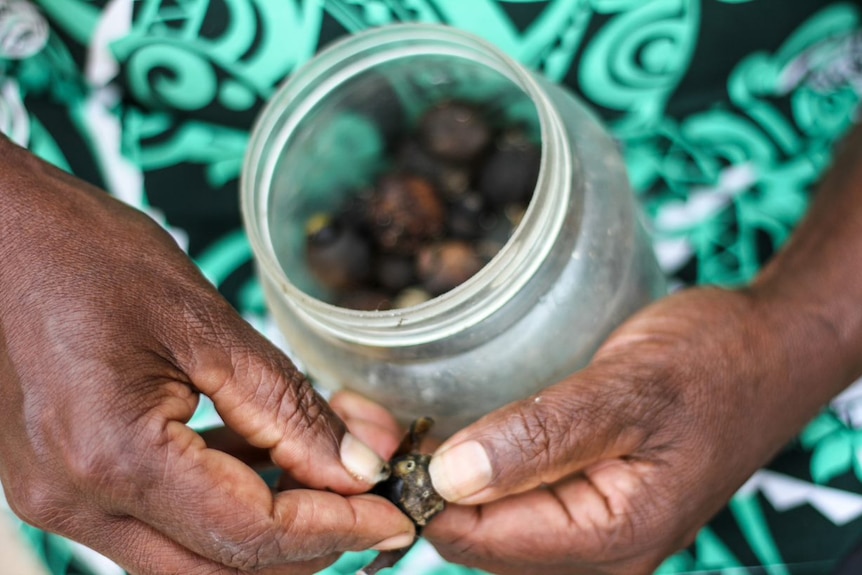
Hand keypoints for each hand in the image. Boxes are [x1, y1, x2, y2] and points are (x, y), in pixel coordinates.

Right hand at [0, 140, 414, 574]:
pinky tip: (267, 463)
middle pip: (220, 570)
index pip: (252, 535)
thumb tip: (358, 468)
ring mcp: (62, 499)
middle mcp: (77, 501)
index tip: (396, 513)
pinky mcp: (65, 483)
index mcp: (114, 458)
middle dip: (308, 546)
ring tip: (329, 478)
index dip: (337, 530)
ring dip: (267, 531)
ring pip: (190, 558)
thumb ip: (287, 408)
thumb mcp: (206, 324)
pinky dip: (222, 505)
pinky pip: (160, 522)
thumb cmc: (90, 255)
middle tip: (371, 506)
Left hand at [419, 286, 855, 574]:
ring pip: (491, 523)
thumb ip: (541, 437)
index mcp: (613, 539)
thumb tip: (449, 480)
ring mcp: (593, 530)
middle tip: (378, 422)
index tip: (380, 438)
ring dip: (442, 480)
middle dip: (423, 487)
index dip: (422, 494)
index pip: (480, 543)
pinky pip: (513, 502)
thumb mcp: (628, 390)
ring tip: (398, 424)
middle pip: (479, 541)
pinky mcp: (587, 501)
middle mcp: (600, 553)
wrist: (765, 350)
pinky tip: (447, 435)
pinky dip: (473, 471)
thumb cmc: (712, 363)